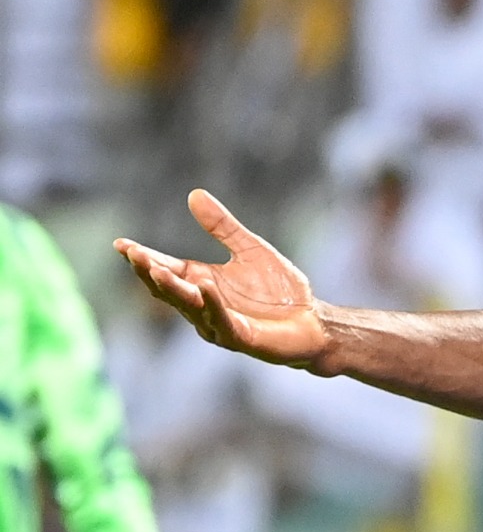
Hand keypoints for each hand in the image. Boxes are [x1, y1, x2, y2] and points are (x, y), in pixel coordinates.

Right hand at [116, 190, 329, 366]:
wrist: (313, 321)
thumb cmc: (281, 291)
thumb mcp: (250, 248)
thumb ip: (222, 226)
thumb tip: (194, 194)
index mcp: (202, 283)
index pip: (166, 269)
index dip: (143, 258)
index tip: (121, 243)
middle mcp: (204, 305)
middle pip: (168, 289)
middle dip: (149, 271)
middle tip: (132, 254)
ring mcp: (220, 323)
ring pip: (188, 307)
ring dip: (172, 288)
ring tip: (155, 269)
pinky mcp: (241, 337)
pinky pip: (222, 320)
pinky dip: (212, 304)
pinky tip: (203, 286)